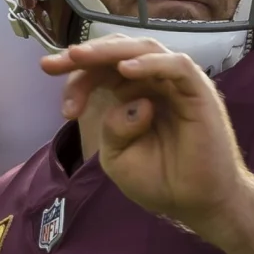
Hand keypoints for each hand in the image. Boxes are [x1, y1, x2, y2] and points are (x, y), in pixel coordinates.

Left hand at [42, 37, 253, 253]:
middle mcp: (156, 82)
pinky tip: (126, 70)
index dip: (78, 80)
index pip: (103, 71)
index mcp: (135, 94)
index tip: (64, 108)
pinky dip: (150, 64)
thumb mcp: (119, 158)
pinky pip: (176, 66)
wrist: (197, 204)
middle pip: (119, 53)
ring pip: (145, 49)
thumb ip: (112, 128)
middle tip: (53, 64)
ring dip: (110, 52)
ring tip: (80, 57)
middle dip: (84, 56)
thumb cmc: (162, 180)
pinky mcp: (199, 91)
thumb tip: (129, 103)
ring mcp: (178, 84)